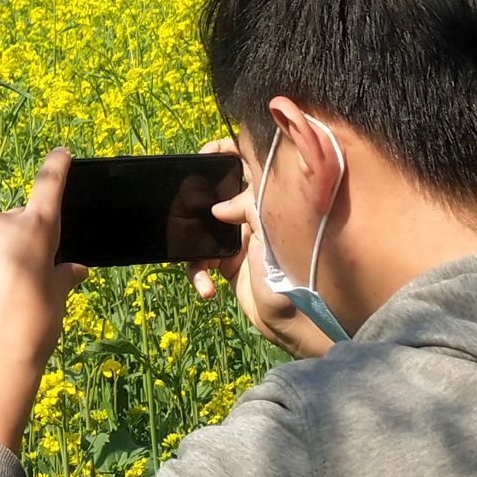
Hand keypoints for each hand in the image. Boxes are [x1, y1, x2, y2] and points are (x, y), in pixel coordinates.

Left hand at [0, 149, 88, 449]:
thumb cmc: (35, 328)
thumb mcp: (58, 299)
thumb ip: (64, 275)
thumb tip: (75, 268)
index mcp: (37, 229)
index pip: (48, 185)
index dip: (56, 167)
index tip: (60, 153)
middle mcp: (3, 225)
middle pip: (20, 218)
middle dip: (29, 236)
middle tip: (33, 273)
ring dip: (4, 250)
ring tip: (8, 291)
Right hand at [188, 132, 335, 360]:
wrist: (295, 322)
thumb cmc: (292, 276)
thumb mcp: (272, 235)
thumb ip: (247, 209)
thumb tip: (217, 207)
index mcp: (267, 203)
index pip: (248, 167)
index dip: (228, 153)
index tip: (205, 155)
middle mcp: (251, 218)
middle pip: (218, 195)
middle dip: (196, 199)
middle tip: (181, 203)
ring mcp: (237, 241)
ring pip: (202, 231)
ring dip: (193, 247)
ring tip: (200, 267)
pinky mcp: (226, 266)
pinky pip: (200, 262)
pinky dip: (198, 275)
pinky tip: (206, 289)